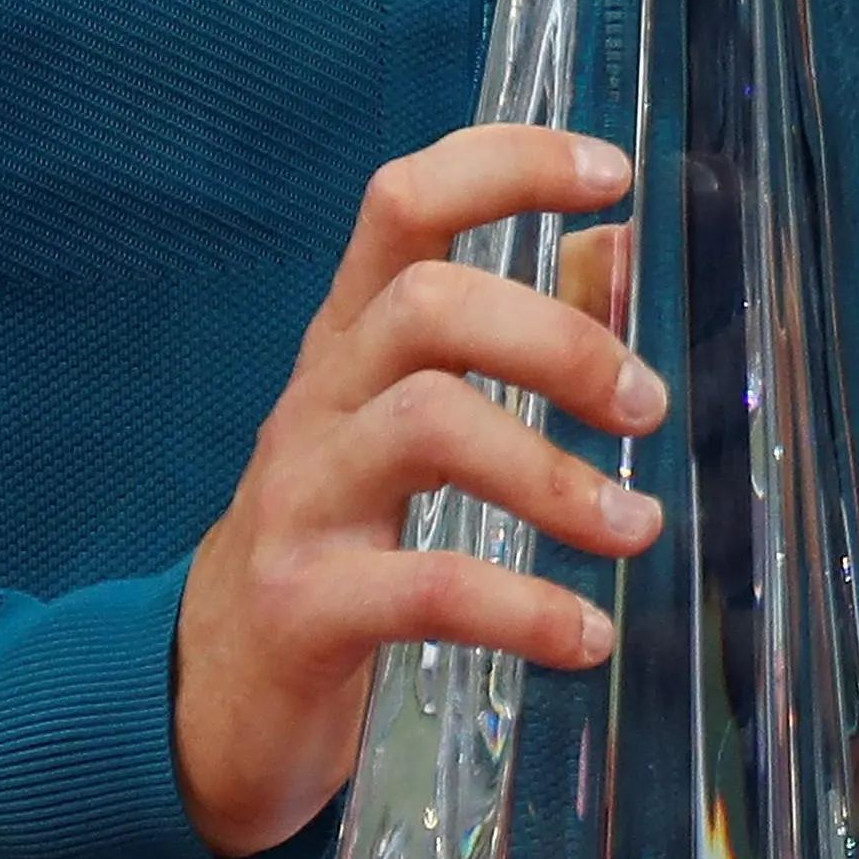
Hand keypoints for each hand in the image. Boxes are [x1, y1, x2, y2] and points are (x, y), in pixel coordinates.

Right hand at [174, 128, 664, 858]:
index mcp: (352, 339)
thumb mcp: (413, 417)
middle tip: (646, 406)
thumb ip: (517, 332)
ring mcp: (303, 498)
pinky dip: (525, 609)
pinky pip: (426, 589)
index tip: (613, 171)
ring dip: (555, 476)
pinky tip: (587, 635)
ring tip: (637, 529)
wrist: (213, 692)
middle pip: (427, 307)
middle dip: (558, 341)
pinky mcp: (303, 606)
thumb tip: (619, 246)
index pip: (405, 203)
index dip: (506, 166)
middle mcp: (320, 398)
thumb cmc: (341, 532)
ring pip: (427, 425)